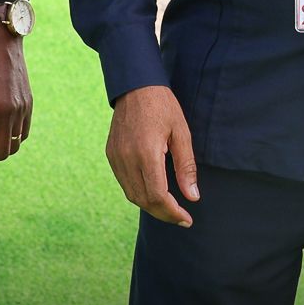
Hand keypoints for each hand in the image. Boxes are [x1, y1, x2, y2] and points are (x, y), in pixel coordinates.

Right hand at [106, 86, 197, 226]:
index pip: (157, 196)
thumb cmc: (163, 106)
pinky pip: (124, 183)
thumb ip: (186, 167)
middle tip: (181, 218)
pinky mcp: (110, 154)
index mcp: (146, 153)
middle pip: (143, 200)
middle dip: (163, 213)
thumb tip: (192, 196)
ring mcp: (115, 157)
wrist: (135, 85)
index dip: (172, 212)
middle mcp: (127, 158)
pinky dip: (139, 193)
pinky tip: (153, 192)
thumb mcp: (182, 133)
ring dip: (150, 206)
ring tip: (169, 208)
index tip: (187, 219)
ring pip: (131, 195)